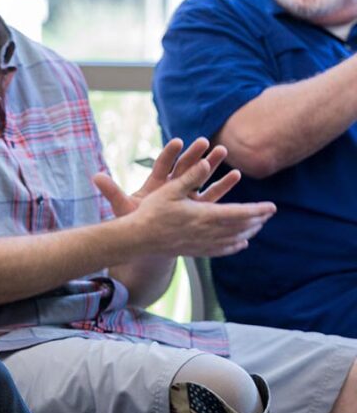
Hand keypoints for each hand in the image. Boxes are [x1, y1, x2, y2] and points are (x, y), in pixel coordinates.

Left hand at [93, 137, 240, 217]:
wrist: (148, 239)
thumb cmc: (136, 220)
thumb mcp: (124, 207)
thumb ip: (112, 192)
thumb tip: (95, 176)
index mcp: (154, 183)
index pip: (162, 165)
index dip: (169, 154)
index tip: (178, 141)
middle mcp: (171, 186)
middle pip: (184, 167)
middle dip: (195, 155)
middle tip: (205, 141)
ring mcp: (186, 195)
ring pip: (201, 177)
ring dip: (212, 165)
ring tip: (223, 151)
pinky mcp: (197, 206)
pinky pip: (212, 194)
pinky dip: (222, 185)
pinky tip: (235, 175)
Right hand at [102, 142, 275, 258]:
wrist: (140, 238)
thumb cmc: (152, 211)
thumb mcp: (169, 189)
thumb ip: (189, 177)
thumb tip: (206, 162)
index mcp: (203, 215)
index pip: (239, 213)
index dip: (257, 210)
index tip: (272, 207)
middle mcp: (207, 232)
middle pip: (239, 227)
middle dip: (256, 220)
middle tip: (269, 213)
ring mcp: (202, 243)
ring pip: (233, 239)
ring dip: (248, 231)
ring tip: (259, 226)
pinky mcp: (195, 250)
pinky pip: (221, 250)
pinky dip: (234, 246)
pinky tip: (241, 243)